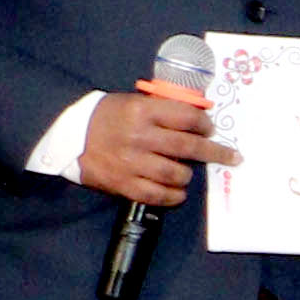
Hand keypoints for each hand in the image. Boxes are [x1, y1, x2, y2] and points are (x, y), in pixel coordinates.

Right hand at [78, 81, 229, 208]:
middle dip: (216, 152)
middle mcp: (139, 136)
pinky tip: (178, 193)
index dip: (205, 124)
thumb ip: (163, 110)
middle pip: (188, 147)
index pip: (187, 117)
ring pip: (176, 174)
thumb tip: (200, 116)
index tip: (210, 130)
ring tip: (187, 174)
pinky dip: (173, 196)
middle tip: (231, 157)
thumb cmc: (107, 117)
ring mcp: (131, 162)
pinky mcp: (123, 184)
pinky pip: (157, 195)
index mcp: (142, 111)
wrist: (68, 136)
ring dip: (188, 175)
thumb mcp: (133, 102)